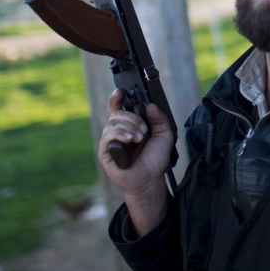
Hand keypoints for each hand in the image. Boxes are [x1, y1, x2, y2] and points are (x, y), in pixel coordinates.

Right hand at [98, 90, 173, 235]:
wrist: (151, 178)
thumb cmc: (155, 158)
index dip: (116, 98)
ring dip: (128, 126)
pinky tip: (129, 139)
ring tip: (139, 137)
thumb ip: (159, 118)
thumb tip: (149, 105)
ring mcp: (110, 141)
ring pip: (112, 123)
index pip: (117, 107)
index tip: (120, 92)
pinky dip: (119, 134)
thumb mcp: (164, 134)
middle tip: (144, 130)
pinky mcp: (105, 152)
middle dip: (132, 118)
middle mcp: (116, 131)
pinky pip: (107, 136)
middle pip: (117, 113)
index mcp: (127, 124)